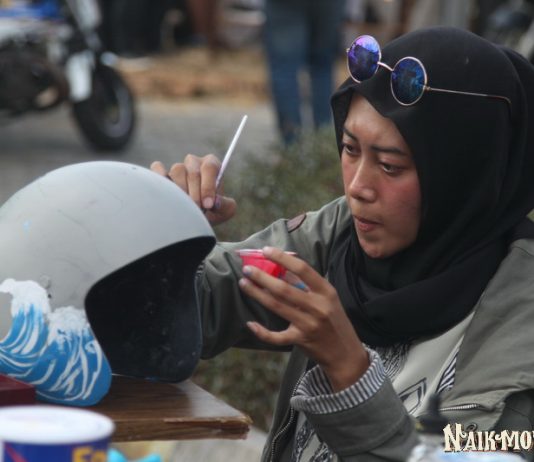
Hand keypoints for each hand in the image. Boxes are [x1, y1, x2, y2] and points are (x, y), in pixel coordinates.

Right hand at [151, 154, 235, 225]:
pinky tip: (166, 194)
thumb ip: (225, 206)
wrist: (194, 219)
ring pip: (177, 170)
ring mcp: (178, 167)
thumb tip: (215, 202)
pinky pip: (158, 168)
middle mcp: (194, 163)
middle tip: (196, 210)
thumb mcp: (224, 211)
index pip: (210, 167)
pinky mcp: (161, 173)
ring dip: (181, 191)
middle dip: (195, 194)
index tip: (208, 205)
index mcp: (211, 165)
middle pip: (193, 172)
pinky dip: (160, 178)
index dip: (208, 186)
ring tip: (184, 206)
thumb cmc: (211, 212)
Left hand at [238, 247, 369, 391]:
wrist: (345, 353)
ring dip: (257, 294)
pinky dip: (262, 332)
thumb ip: (306, 283)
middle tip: (247, 269)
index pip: (302, 269)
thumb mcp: (327, 298)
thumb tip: (281, 267)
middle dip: (262, 277)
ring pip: (277, 306)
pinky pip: (277, 336)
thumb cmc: (334, 320)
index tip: (266, 250)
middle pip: (284, 288)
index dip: (282, 258)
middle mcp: (318, 307)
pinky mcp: (300, 340)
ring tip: (244, 284)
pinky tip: (250, 324)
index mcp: (326, 291)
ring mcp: (308, 325)